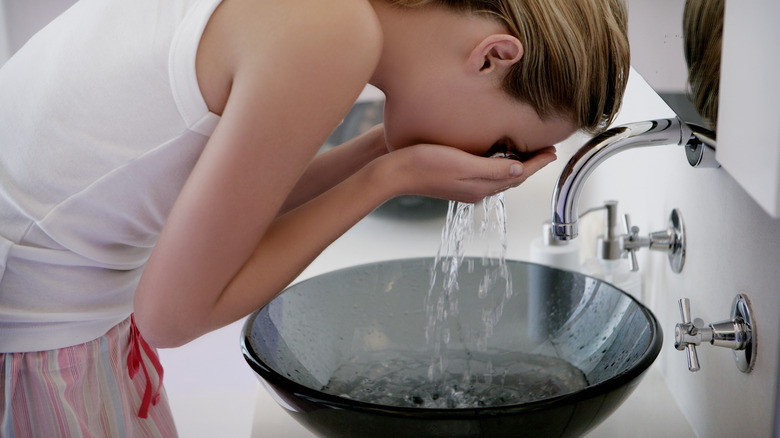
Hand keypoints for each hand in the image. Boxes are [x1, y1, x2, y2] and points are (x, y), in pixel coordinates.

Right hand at [378, 144, 556, 202]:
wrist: (393, 171)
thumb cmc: (424, 163)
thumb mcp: (462, 163)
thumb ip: (493, 169)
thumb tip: (521, 171)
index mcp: (480, 187)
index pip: (518, 175)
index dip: (538, 163)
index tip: (553, 151)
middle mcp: (475, 190)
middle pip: (511, 178)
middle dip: (530, 165)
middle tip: (546, 150)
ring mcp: (463, 187)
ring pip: (498, 177)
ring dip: (515, 165)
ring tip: (526, 151)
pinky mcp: (452, 180)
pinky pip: (483, 174)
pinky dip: (497, 165)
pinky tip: (494, 154)